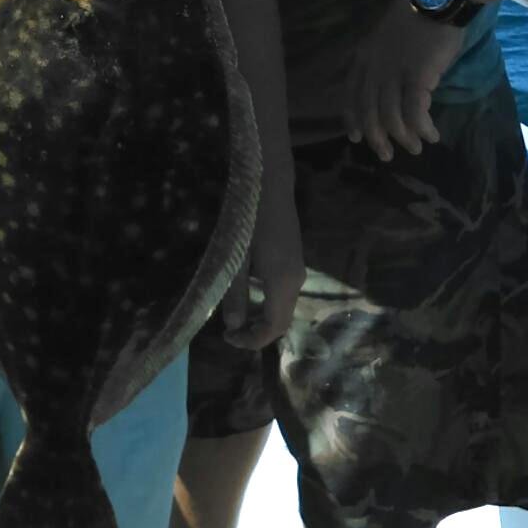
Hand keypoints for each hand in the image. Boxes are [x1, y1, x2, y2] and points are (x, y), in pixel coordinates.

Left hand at [220, 184, 304, 350]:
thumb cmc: (248, 218)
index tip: (228, 339)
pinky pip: (284, 296)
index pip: (273, 328)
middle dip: (257, 333)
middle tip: (230, 332)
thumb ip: (235, 293)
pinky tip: (249, 297)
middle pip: (281, 322)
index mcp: (281, 283)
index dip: (252, 340)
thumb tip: (233, 325)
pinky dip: (267, 306)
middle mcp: (295, 282)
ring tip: (236, 317)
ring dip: (262, 320)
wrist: (271, 186)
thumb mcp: (236, 258)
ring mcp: (298, 272)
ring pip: (283, 309)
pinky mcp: (295, 264)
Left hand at [343, 0, 465, 160]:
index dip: (352, 119)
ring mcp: (393, 74)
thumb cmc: (416, 13)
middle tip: (385, 155)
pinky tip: (431, 135)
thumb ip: (384, 61)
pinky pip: (415, 113)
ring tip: (415, 148)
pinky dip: (422, 128)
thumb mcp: (387, 37)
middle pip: (369, 113)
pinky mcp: (417, 77)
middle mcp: (374, 69)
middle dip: (376, 138)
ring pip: (390, 118)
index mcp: (363, 57)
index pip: (351, 95)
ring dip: (403, 138)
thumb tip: (392, 85)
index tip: (355, 138)